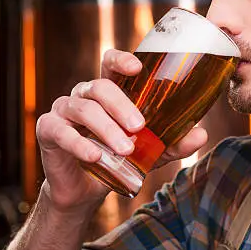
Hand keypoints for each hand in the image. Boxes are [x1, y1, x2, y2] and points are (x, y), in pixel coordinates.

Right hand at [36, 49, 208, 213]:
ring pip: (83, 109)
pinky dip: (79, 143)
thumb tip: (202, 134)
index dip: (121, 59)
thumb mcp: (150, 152)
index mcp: (108, 92)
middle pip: (100, 86)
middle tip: (139, 127)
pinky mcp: (48, 130)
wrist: (86, 189)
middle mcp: (84, 95)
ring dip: (105, 129)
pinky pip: (60, 131)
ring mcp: (63, 110)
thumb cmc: (118, 159)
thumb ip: (173, 142)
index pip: (110, 62)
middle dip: (121, 105)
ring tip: (124, 150)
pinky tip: (95, 156)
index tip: (137, 68)